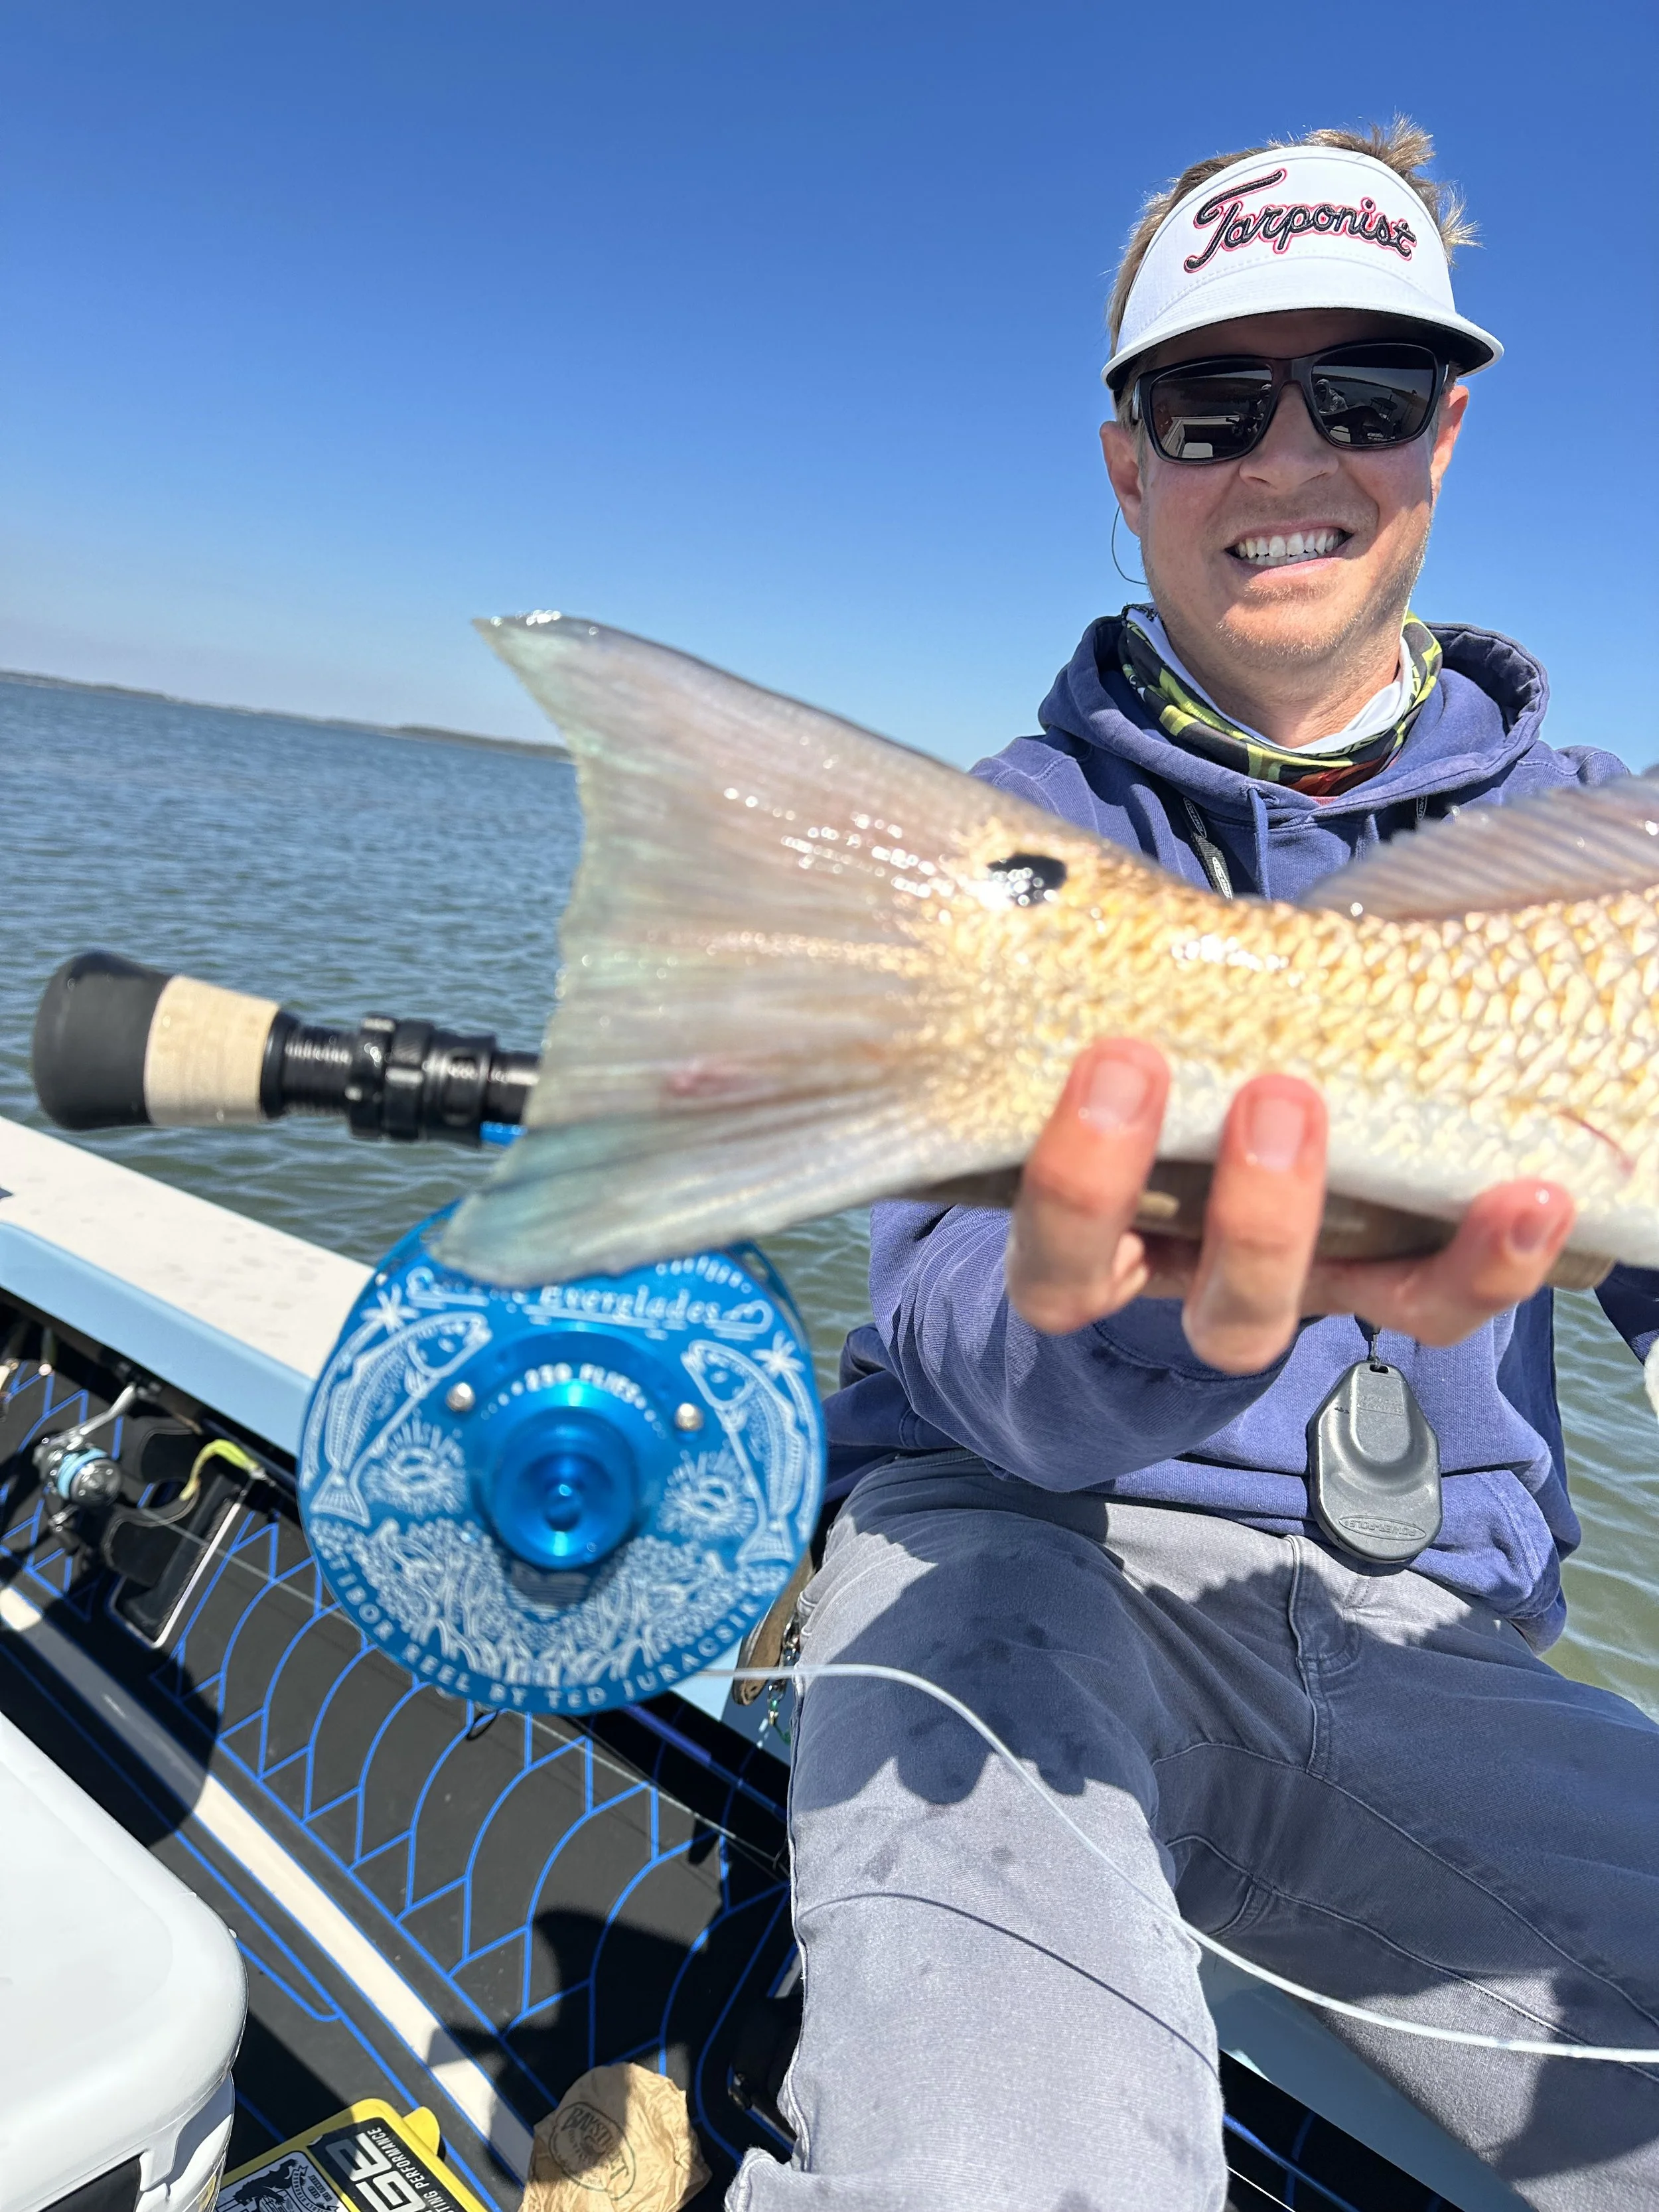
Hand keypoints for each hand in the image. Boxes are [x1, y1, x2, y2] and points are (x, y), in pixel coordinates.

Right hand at [1005, 1039, 1575, 1373]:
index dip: (1081, 1184)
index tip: (1115, 1055)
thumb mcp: (1135, 1020)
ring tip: (1327, 1111)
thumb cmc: (1171, 1044)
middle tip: (1272, 1092)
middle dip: (1247, 1212)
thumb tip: (1080, 882)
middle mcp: (1199, 1282)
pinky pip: (1436, 1303)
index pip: (1060, 1264)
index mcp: (1102, 1238)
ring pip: (1324, 1319)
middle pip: (1216, 1312)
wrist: (1245, 1082)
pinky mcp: (1390, 1281)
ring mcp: (1297, 1289)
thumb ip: (1122, 985)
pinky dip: (1489, 1263)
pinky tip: (1534, 1199)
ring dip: (1327, 1232)